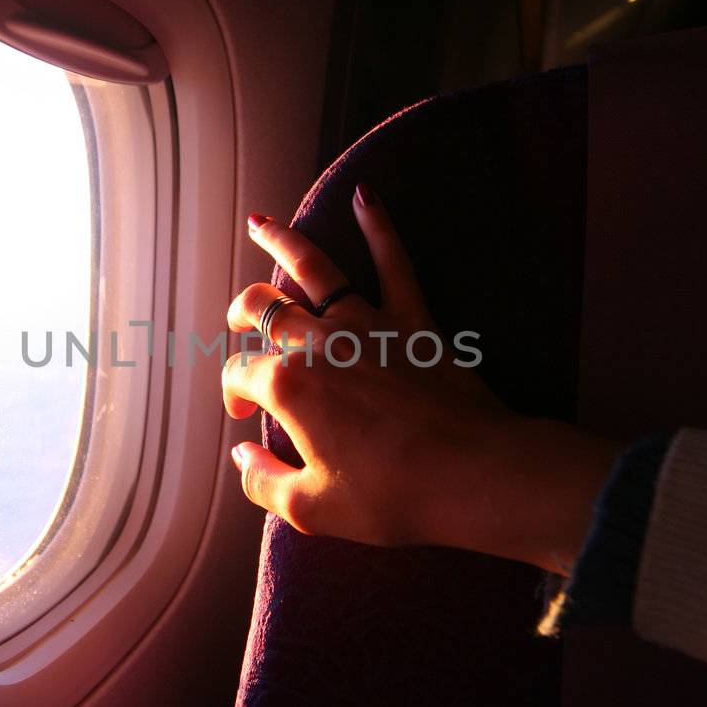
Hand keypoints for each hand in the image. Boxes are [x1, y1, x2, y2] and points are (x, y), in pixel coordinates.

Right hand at [222, 183, 619, 571]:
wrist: (473, 475)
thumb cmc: (392, 497)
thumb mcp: (310, 510)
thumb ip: (262, 481)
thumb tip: (241, 457)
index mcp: (288, 386)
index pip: (240, 374)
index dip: (233, 394)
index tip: (244, 418)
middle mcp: (320, 343)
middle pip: (264, 308)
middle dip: (242, 312)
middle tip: (238, 321)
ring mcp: (368, 325)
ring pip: (314, 267)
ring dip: (281, 241)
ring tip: (261, 222)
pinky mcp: (413, 322)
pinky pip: (395, 263)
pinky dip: (379, 226)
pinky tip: (366, 196)